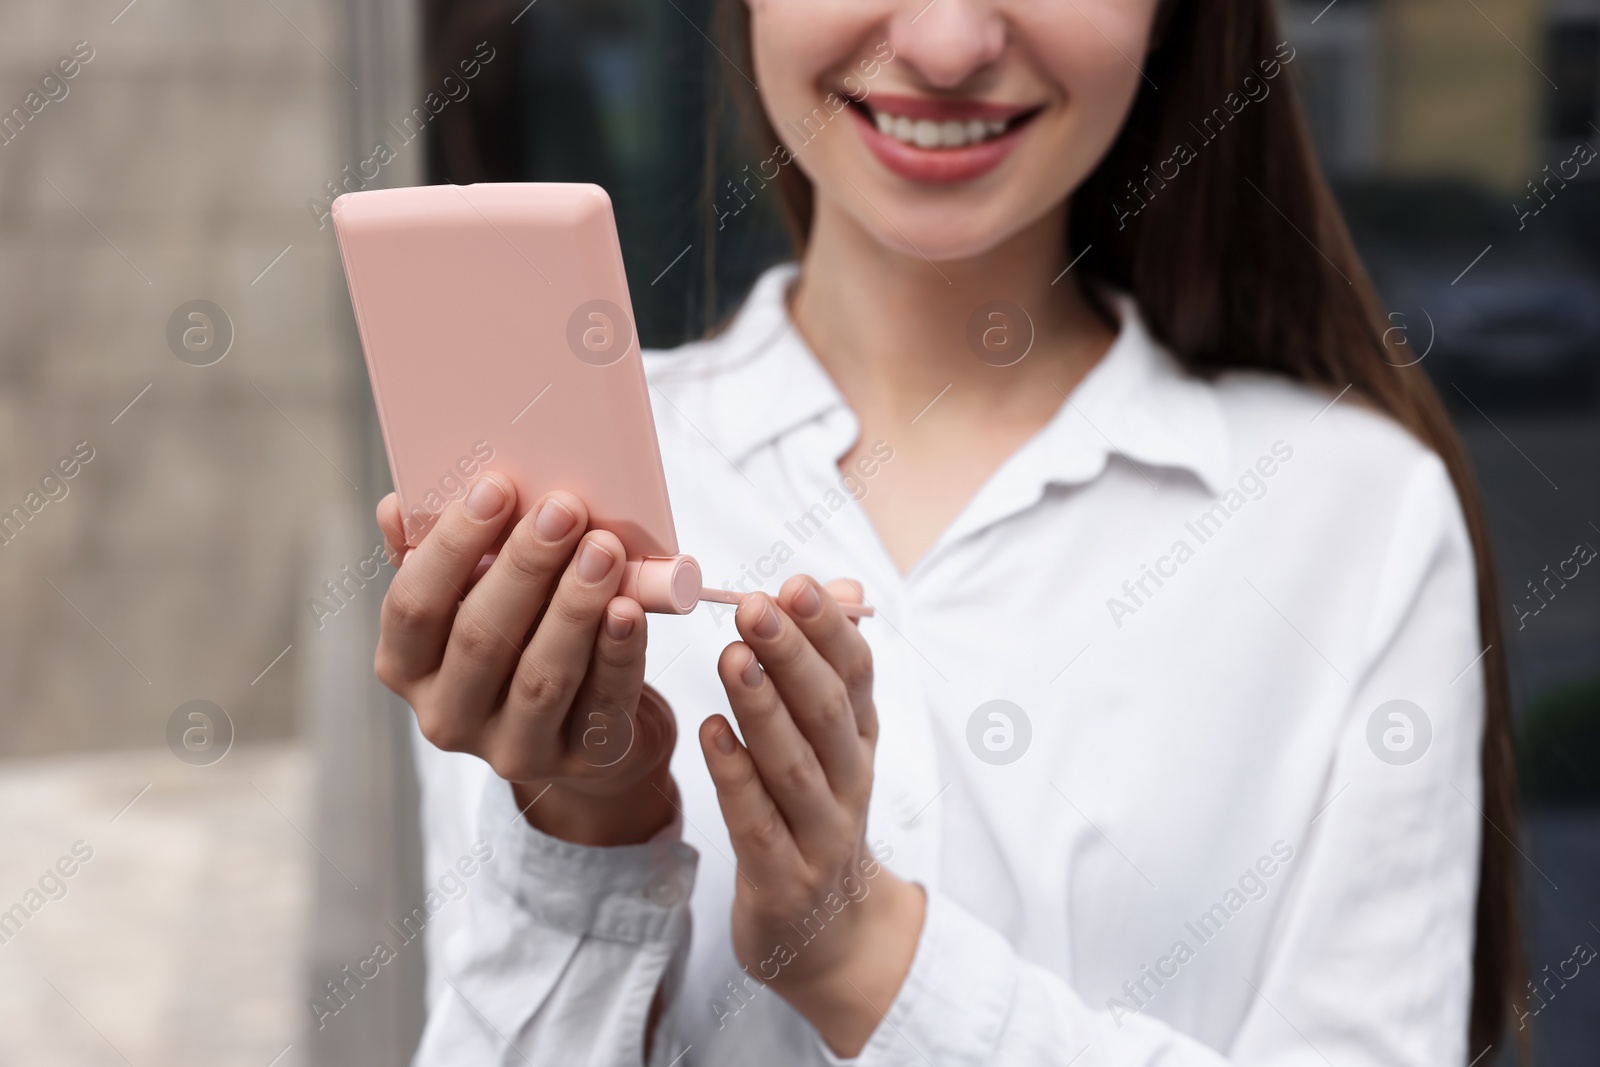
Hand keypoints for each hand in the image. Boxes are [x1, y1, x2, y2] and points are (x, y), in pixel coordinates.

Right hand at [375, 475, 675, 846]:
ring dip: (574, 605)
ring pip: (541, 675)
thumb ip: (434, 552)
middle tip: (564, 508)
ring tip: (604, 548)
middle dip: (525, 566)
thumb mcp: (471, 597)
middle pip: (481, 638)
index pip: (413, 605)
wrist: (589, 726)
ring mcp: (513, 748)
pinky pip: (602, 702)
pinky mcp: (581, 760)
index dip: (451, 545)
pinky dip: (618, 653)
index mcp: (407, 666)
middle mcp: (447, 716)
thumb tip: (397, 505)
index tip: (496, 487)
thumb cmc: (521, 639)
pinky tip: (630, 610)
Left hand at [698, 576, 924, 1055]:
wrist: (831, 940)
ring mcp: (819, 835)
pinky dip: (736, 777)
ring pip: (794, 765)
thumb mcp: (837, 743)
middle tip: (755, 605)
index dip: (829, 629)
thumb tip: (847, 586)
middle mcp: (849, 783)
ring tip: (732, 656)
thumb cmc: (818, 818)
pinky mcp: (782, 880)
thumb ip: (835, 666)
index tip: (795, 583)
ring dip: (764, 707)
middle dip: (794, 655)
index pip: (857, 676)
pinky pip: (758, 823)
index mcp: (859, 742)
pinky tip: (711, 734)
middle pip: (828, 713)